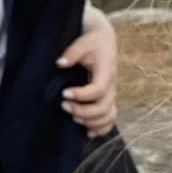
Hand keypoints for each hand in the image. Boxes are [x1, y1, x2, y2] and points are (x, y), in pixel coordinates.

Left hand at [59, 8, 119, 137]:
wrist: (103, 41)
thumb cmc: (92, 42)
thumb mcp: (83, 41)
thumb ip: (72, 52)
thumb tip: (60, 64)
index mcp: (106, 72)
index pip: (98, 89)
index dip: (82, 95)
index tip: (65, 93)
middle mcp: (111, 86)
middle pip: (103, 107)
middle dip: (83, 111)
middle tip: (64, 106)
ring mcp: (111, 95)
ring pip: (108, 116)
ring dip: (91, 122)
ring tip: (73, 118)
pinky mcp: (108, 100)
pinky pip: (110, 120)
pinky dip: (101, 129)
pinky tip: (87, 132)